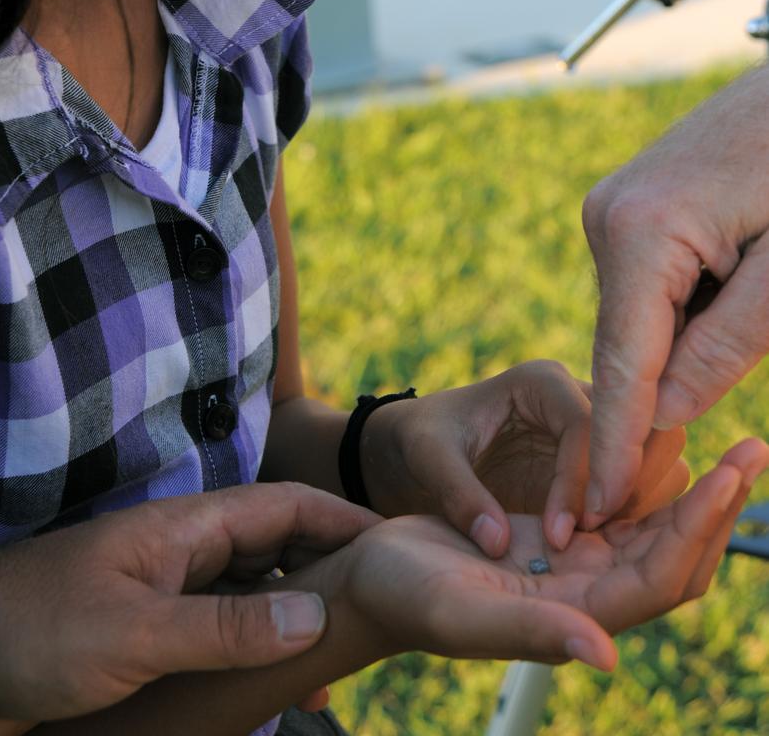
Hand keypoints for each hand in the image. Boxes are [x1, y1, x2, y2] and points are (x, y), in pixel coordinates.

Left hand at [0, 483, 377, 724]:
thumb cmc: (31, 632)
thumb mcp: (134, 633)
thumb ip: (223, 625)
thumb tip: (315, 612)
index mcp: (185, 528)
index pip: (284, 508)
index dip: (344, 521)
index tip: (401, 545)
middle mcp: (184, 552)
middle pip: (278, 549)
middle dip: (334, 576)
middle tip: (388, 611)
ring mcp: (168, 591)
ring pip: (254, 595)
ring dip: (297, 621)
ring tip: (344, 662)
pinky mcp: (151, 630)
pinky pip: (223, 631)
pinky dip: (259, 651)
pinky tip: (279, 686)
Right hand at [341, 439, 767, 671]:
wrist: (367, 578)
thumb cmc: (402, 596)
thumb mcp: (460, 614)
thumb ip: (532, 631)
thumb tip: (610, 654)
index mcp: (574, 615)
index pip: (661, 577)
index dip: (700, 528)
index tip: (729, 472)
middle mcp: (587, 595)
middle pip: (675, 555)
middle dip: (716, 506)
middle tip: (752, 449)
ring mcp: (574, 567)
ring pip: (653, 530)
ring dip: (690, 492)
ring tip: (723, 444)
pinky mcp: (555, 538)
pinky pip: (619, 511)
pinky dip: (645, 480)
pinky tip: (655, 443)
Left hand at [359, 362, 687, 556]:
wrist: (428, 446)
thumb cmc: (423, 441)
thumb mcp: (427, 458)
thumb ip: (458, 495)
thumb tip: (496, 543)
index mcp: (541, 383)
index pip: (586, 425)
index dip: (581, 483)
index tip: (562, 538)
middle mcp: (581, 398)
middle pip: (644, 429)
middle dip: (629, 487)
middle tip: (595, 542)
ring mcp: (600, 433)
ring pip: (659, 455)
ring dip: (642, 503)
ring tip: (601, 549)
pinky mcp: (605, 466)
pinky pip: (646, 486)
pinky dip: (640, 517)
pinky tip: (608, 552)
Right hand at [582, 66, 768, 523]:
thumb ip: (727, 345)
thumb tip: (668, 413)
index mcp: (639, 232)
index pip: (622, 363)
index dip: (614, 443)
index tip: (599, 509)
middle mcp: (607, 218)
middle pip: (626, 343)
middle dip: (649, 407)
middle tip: (660, 477)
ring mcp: (613, 208)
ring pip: (640, 317)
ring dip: (680, 352)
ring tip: (739, 326)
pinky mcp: (631, 207)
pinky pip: (649, 285)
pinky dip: (682, 317)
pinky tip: (731, 297)